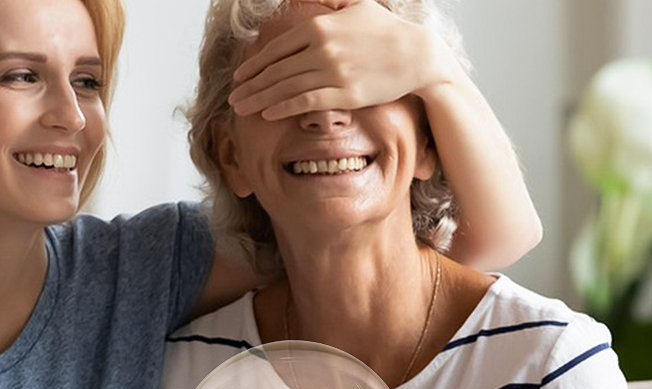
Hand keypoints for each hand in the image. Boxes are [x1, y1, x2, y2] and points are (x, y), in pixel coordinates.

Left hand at [228, 0, 462, 119]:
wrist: (418, 55)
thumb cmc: (387, 31)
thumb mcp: (356, 4)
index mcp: (319, 26)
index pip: (277, 47)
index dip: (255, 64)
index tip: (241, 76)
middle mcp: (322, 48)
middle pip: (276, 69)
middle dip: (251, 85)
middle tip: (234, 97)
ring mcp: (332, 72)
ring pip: (286, 87)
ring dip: (260, 99)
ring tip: (243, 109)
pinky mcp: (344, 94)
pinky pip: (305, 102)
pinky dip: (284, 107)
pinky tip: (268, 114)